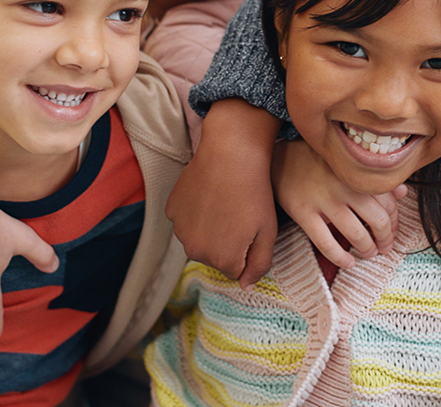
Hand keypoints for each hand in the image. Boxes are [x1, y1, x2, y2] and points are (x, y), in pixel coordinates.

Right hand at [166, 100, 280, 287]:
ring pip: (198, 239)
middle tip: (239, 214)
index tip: (251, 227)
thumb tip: (245, 286)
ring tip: (224, 203)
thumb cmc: (255, 193)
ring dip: (209, 228)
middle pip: (214, 256)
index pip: (235, 269)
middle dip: (226, 242)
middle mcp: (195, 252)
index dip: (246, 249)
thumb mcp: (269, 232)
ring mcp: (180, 230)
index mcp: (222, 260)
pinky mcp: (171, 210)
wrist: (232, 154)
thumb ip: (259, 265)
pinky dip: (195, 212)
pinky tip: (208, 194)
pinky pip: (185, 220)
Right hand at [272, 139, 406, 267]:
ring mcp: (323, 200)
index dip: (394, 222)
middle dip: (385, 239)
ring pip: (356, 234)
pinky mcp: (304, 212)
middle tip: (384, 247)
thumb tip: (403, 192)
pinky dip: (340, 258)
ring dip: (367, 249)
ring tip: (368, 253)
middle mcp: (344, 186)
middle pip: (378, 220)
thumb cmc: (318, 164)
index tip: (391, 232)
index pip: (388, 203)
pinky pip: (326, 243)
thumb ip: (375, 179)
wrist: (280, 160)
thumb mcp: (347, 166)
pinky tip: (348, 263)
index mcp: (358, 173)